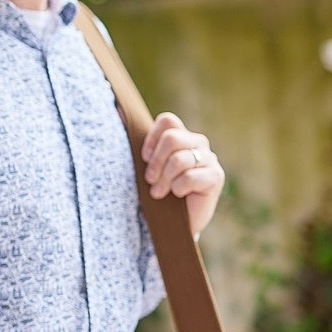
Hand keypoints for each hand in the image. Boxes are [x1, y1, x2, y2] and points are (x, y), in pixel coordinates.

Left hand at [141, 112, 223, 235]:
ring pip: (179, 159)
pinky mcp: (216, 176)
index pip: (168, 121)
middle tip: (150, 180)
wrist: (176, 221)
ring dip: (164, 180)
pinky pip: (190, 177)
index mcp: (181, 136)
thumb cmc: (159, 190)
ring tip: (159, 192)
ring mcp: (209, 159)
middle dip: (156, 163)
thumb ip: (135, 139)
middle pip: (172, 138)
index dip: (151, 139)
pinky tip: (178, 195)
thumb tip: (115, 110)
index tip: (144, 159)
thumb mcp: (145, 165)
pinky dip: (178, 189)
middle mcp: (198, 143)